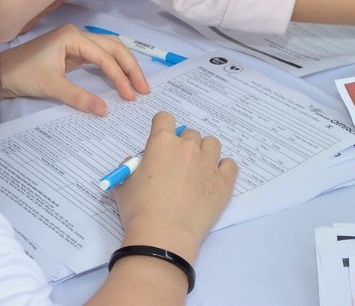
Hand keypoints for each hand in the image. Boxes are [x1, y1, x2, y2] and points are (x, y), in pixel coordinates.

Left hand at [0, 24, 150, 115]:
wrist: (0, 74)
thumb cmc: (23, 75)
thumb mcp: (51, 87)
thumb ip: (79, 97)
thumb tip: (105, 110)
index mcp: (73, 36)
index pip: (104, 56)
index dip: (120, 76)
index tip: (131, 96)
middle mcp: (78, 35)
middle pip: (113, 47)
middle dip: (130, 68)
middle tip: (144, 89)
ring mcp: (76, 42)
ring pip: (109, 50)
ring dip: (124, 66)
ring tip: (138, 85)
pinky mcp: (73, 53)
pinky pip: (100, 57)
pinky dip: (113, 68)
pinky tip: (121, 80)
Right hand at [115, 111, 237, 261]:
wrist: (163, 236)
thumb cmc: (139, 210)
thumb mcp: (124, 185)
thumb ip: (130, 167)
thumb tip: (138, 162)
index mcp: (162, 142)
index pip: (165, 118)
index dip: (162, 127)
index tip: (161, 141)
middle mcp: (188, 147)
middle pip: (190, 133)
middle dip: (183, 145)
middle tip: (177, 166)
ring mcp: (208, 163)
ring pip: (212, 144)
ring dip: (205, 152)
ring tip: (197, 171)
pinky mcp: (224, 182)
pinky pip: (230, 164)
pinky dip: (223, 169)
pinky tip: (213, 180)